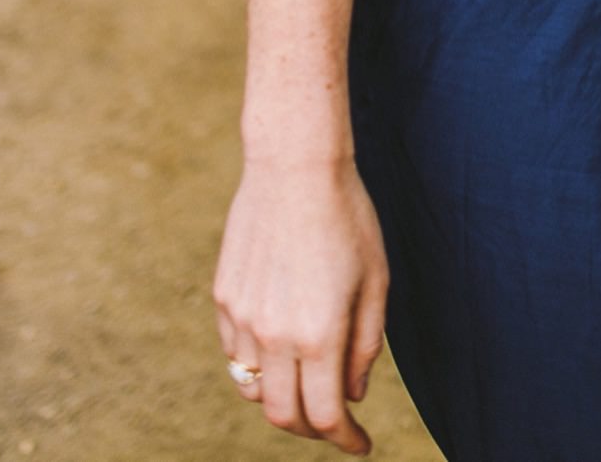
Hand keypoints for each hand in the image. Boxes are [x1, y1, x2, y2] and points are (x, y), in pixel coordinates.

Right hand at [213, 154, 390, 453]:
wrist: (295, 167)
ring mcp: (242, 318)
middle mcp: (274, 335)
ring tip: (309, 384)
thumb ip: (366, 344)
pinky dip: (260, 367)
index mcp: (319, 335)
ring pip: (254, 389)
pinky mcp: (224, 299)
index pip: (326, 415)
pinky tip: (284, 349)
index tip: (361, 447)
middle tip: (335, 423)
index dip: (345, 440)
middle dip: (312, 429)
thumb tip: (353, 393)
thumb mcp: (377, 282)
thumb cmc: (349, 219)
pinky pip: (237, 354)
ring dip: (282, 399)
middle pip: (284, 415)